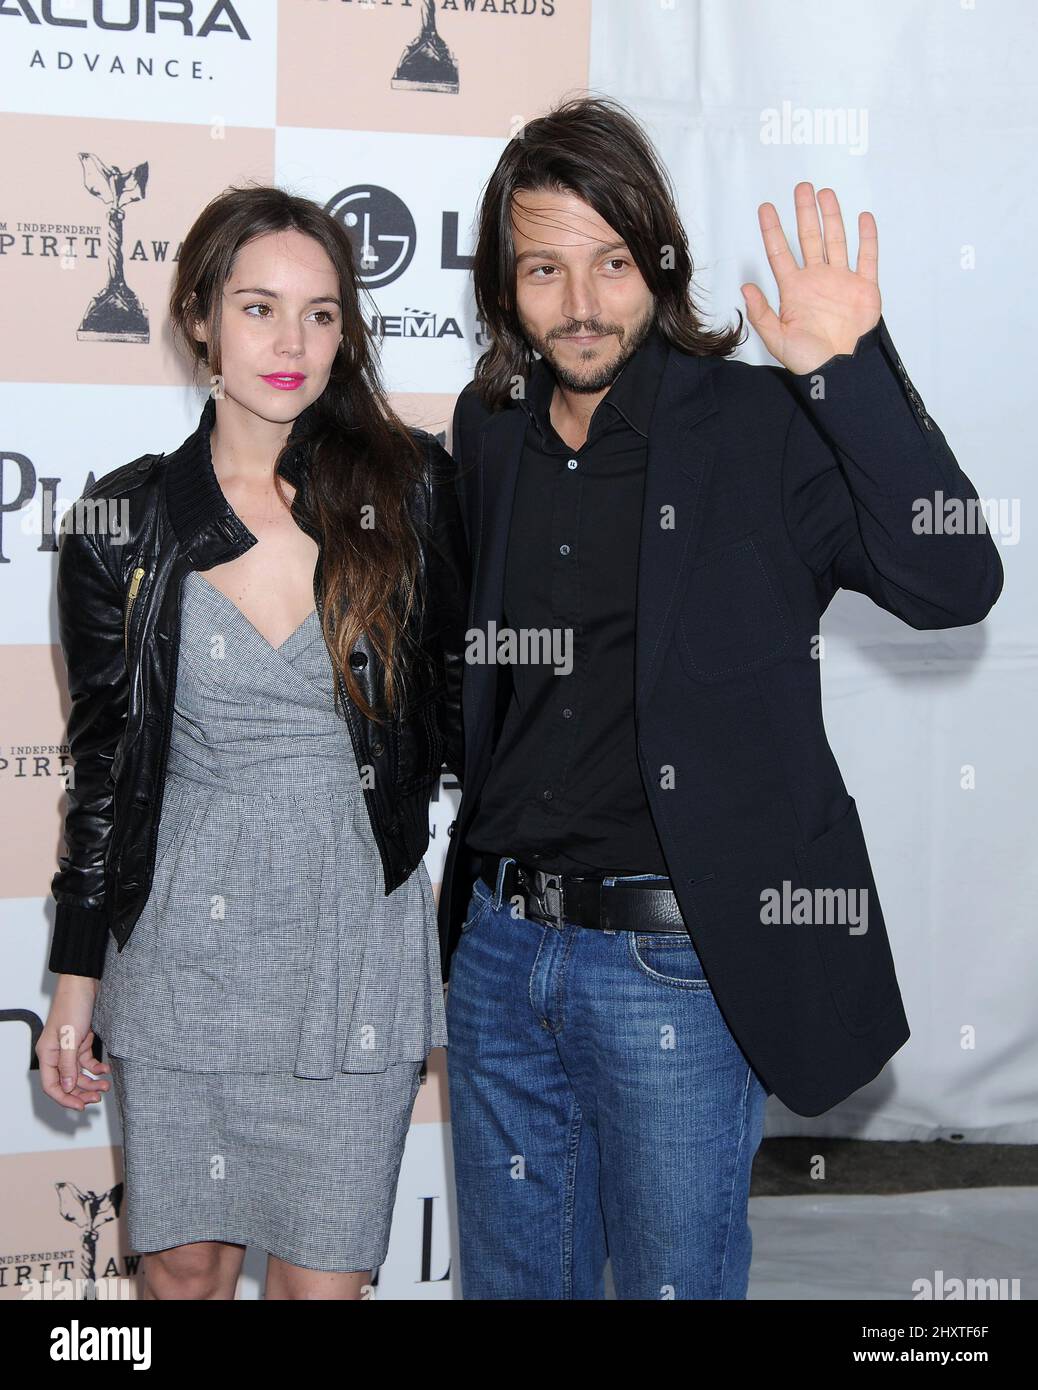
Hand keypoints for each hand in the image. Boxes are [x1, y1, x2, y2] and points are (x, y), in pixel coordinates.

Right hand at [37, 977, 111, 1110]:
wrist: (85, 983)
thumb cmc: (73, 1004)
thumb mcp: (70, 1037)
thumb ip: (68, 1064)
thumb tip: (67, 1087)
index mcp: (47, 1054)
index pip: (52, 1085)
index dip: (65, 1098)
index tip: (81, 1106)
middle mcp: (56, 1053)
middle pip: (67, 1082)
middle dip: (82, 1092)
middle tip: (98, 1098)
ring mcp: (69, 1048)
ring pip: (78, 1073)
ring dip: (91, 1081)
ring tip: (105, 1086)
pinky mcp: (81, 1041)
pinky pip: (87, 1062)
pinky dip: (96, 1068)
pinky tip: (106, 1070)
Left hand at [741, 182, 881, 374]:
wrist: (841, 370)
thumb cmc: (809, 359)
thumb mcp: (777, 339)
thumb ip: (761, 313)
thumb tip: (745, 288)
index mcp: (794, 290)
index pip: (780, 253)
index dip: (772, 230)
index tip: (766, 208)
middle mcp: (817, 279)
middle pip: (809, 238)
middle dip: (804, 213)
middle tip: (801, 188)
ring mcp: (841, 280)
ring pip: (836, 240)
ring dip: (831, 217)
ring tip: (825, 194)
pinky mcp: (865, 287)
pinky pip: (867, 257)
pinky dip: (867, 237)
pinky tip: (862, 217)